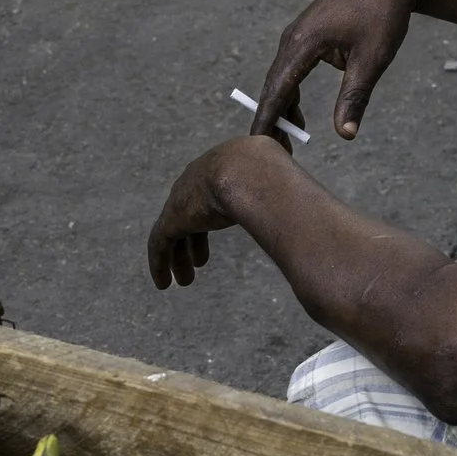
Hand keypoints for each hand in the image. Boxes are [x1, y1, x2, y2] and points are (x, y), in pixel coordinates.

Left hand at [147, 136, 279, 287]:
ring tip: (185, 280)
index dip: (210, 221)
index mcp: (215, 171)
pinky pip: (159, 245)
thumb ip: (276, 182)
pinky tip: (162, 284)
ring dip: (178, 258)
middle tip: (199, 263)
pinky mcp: (172, 219)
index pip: (207, 199)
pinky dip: (158, 264)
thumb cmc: (269, 173)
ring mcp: (181, 202)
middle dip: (193, 241)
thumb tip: (297, 185)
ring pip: (172, 234)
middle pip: (189, 217)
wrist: (248, 171)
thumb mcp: (273, 173)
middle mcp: (193, 184)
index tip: (218, 237)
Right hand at [252, 0, 417, 142]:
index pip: (277, 90)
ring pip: (280, 78)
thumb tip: (345, 135)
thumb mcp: (372, 60)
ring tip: (286, 140)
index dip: (266, 120)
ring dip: (281, 107)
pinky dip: (290, 92)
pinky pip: (289, 68)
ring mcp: (297, 34)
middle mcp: (292, 37)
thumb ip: (354, 98)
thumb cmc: (382, 15)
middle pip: (273, 86)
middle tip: (275, 154)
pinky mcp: (306, 33)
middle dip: (272, 120)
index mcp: (303, 43)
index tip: (257, 147)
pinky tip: (297, 113)